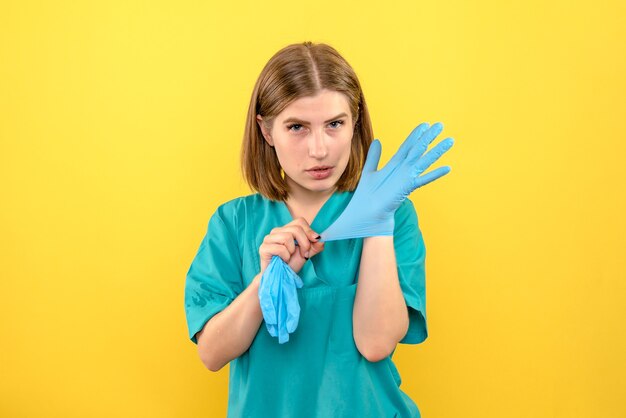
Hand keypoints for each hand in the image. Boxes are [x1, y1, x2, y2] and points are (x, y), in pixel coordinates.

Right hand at [258, 217, 324, 274]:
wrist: (280, 278)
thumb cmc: (291, 264)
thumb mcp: (307, 253)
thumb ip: (315, 245)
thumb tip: (321, 239)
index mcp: (286, 229)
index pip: (300, 221)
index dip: (309, 231)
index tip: (313, 243)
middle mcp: (276, 231)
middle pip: (296, 229)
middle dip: (304, 243)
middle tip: (303, 254)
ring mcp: (268, 239)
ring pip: (287, 237)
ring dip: (293, 251)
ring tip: (289, 257)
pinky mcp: (263, 248)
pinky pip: (280, 248)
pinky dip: (285, 257)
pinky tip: (283, 261)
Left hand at [320, 122, 453, 241]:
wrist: (366, 214)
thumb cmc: (367, 196)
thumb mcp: (370, 171)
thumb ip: (374, 156)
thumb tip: (378, 141)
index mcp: (394, 165)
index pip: (407, 146)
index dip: (415, 135)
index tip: (425, 124)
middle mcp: (403, 170)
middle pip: (418, 150)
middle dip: (429, 137)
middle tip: (441, 125)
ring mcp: (406, 178)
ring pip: (424, 161)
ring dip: (437, 151)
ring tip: (450, 140)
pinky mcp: (406, 188)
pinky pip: (423, 179)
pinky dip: (434, 174)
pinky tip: (447, 168)